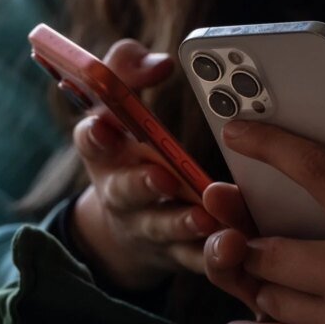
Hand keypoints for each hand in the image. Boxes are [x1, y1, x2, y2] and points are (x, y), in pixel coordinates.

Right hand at [70, 40, 219, 290]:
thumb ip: (130, 72)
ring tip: (203, 219)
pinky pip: (193, 259)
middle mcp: (121, 193)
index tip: (103, 126)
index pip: (91, 141)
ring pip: (161, 229)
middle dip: (140, 184)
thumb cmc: (131, 147)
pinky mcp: (177, 253)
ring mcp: (149, 227)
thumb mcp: (120, 106)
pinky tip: (232, 247)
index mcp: (106, 154)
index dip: (95, 134)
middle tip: (163, 176)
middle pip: (124, 192)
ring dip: (180, 225)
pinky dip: (212, 257)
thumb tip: (160, 63)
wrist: (131, 218)